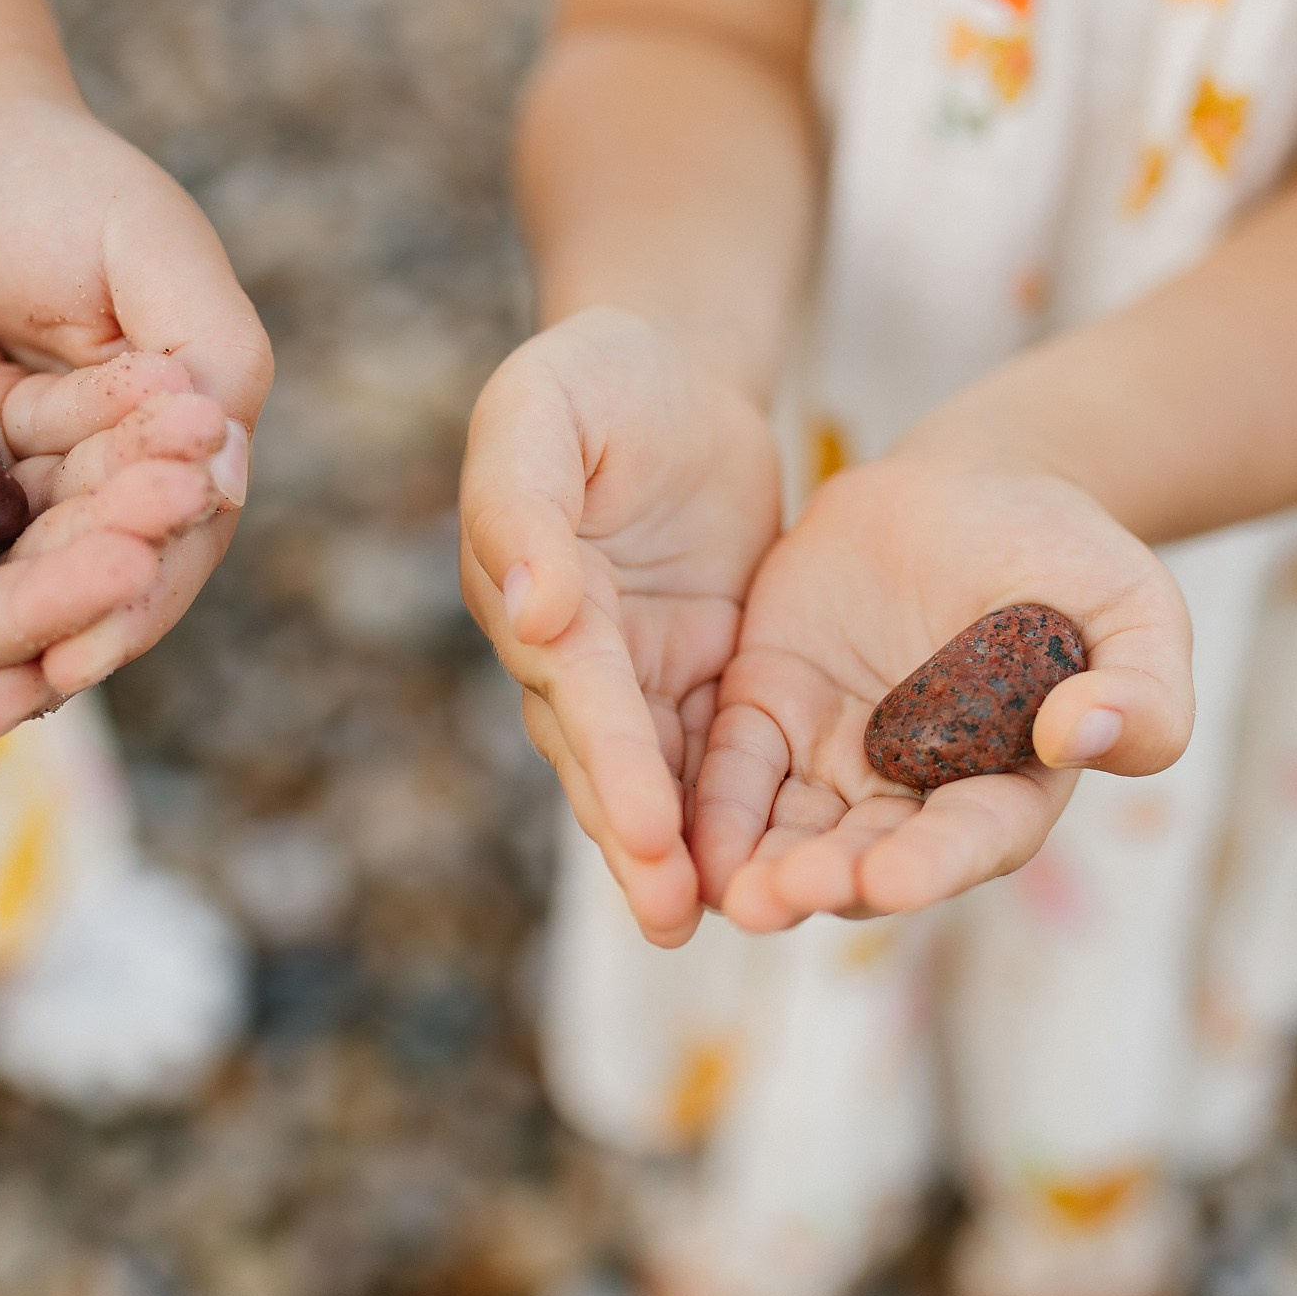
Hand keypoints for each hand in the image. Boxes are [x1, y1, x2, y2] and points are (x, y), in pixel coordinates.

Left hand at [0, 83, 271, 739]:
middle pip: (97, 588)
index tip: (68, 660)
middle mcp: (127, 462)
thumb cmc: (52, 175)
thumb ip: (210, 349)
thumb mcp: (147, 245)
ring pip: (27, 590)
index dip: (124, 607)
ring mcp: (45, 471)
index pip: (173, 543)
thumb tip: (228, 476)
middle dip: (44, 656)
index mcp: (193, 422)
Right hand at [0, 197, 226, 724]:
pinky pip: (69, 427)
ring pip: (70, 510)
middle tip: (184, 499)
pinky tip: (176, 391)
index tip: (119, 574)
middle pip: (43, 582)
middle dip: (116, 546)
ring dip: (136, 484)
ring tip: (198, 445)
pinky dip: (121, 413)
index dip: (49, 619)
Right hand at [459, 309, 783, 945]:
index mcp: (532, 588)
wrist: (668, 369)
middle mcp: (578, 653)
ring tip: (713, 926)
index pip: (579, 689)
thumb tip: (530, 605)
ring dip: (681, 853)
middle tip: (677, 917)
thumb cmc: (593, 376)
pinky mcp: (709, 671)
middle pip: (611, 760)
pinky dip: (737, 812)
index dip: (613, 761)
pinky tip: (774, 871)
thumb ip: (522, 499)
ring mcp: (641, 670)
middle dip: (640, 842)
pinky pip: (724, 751)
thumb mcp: (544, 405)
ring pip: (663, 776)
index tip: (647, 830)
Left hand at [691, 452, 1194, 931]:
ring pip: (792, 832)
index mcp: (1009, 785)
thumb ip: (1141, 687)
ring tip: (731, 892)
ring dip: (759, 867)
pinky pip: (733, 768)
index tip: (889, 877)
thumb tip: (1085, 733)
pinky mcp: (770, 708)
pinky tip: (682, 836)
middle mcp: (916, 794)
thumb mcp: (1133, 611)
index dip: (931, 863)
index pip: (971, 839)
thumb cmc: (1071, 555)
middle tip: (782, 898)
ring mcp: (837, 757)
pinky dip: (711, 805)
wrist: (975, 484)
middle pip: (867, 855)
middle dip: (826, 880)